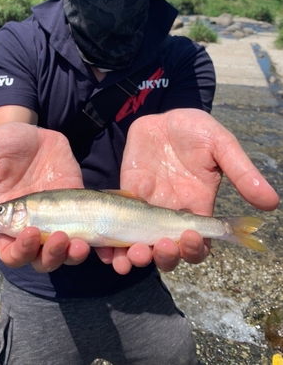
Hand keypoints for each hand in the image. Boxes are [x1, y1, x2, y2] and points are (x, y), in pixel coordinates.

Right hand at [0, 122, 89, 271]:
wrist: (36, 131)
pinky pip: (86, 233)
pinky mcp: (78, 208)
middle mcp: (33, 227)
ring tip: (79, 244)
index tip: (27, 233)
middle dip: (49, 256)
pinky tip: (94, 238)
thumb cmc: (5, 143)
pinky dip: (91, 241)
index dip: (18, 250)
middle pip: (40, 259)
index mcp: (8, 222)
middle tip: (59, 239)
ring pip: (65, 253)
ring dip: (71, 255)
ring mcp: (58, 219)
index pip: (10, 251)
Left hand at [96, 109, 278, 273]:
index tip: (190, 237)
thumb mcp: (222, 145)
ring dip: (135, 256)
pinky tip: (104, 249)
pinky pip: (119, 223)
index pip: (199, 243)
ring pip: (141, 243)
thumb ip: (242, 172)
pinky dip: (111, 241)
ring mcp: (148, 206)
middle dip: (163, 257)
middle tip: (156, 248)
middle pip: (168, 250)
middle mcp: (172, 213)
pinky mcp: (128, 195)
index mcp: (198, 206)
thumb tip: (271, 202)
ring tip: (130, 256)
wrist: (165, 114)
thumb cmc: (197, 130)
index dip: (195, 249)